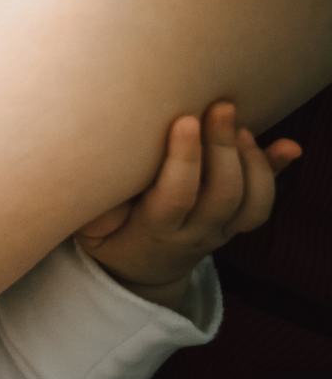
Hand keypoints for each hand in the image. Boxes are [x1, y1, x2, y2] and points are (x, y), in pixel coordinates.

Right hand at [75, 101, 300, 307]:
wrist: (142, 271)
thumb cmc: (110, 236)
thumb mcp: (91, 228)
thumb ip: (98, 205)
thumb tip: (107, 173)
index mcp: (157, 230)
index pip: (177, 197)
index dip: (185, 160)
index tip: (185, 121)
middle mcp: (197, 232)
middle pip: (223, 194)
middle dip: (224, 147)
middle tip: (220, 107)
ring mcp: (222, 229)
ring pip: (253, 202)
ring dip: (253, 160)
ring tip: (239, 125)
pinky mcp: (236, 222)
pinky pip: (264, 202)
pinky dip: (277, 171)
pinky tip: (288, 146)